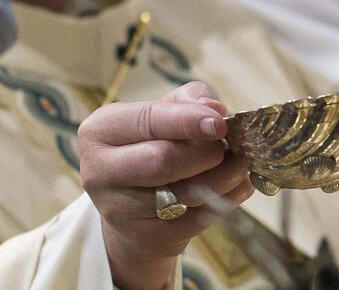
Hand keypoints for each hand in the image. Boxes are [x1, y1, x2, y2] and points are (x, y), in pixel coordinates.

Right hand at [79, 82, 253, 289]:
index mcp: (99, 131)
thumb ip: (189, 100)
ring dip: (225, 175)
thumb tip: (214, 109)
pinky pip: (198, 218)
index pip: (147, 121)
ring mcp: (119, 210)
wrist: (134, 208)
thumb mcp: (163, 112)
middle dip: (206, 152)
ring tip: (239, 162)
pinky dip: (227, 198)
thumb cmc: (151, 147)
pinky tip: (235, 185)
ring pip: (186, 192)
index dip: (187, 121)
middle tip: (229, 145)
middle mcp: (100, 171)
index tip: (219, 122)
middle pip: (163, 161)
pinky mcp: (146, 237)